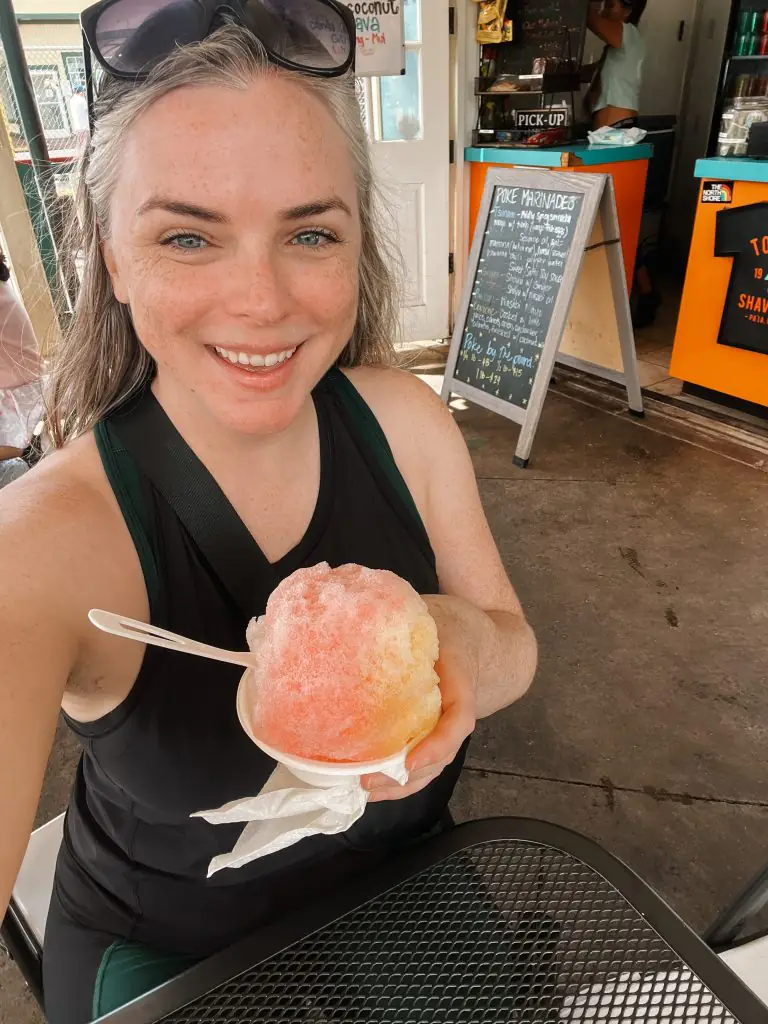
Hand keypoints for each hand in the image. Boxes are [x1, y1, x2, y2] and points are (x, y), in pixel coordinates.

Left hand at [363, 595, 477, 802]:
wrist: (486, 639)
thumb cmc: (453, 624)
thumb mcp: (430, 611)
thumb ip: (399, 616)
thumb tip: (350, 615)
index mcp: (460, 676)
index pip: (459, 718)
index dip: (437, 743)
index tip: (409, 761)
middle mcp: (458, 708)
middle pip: (441, 756)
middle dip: (406, 778)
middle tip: (366, 781)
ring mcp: (449, 724)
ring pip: (433, 766)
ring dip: (401, 786)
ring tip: (362, 789)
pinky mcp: (436, 730)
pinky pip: (424, 761)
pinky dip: (401, 778)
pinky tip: (371, 783)